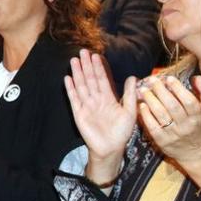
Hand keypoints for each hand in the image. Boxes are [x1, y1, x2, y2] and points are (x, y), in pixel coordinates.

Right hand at [64, 51, 136, 183]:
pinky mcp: (79, 113)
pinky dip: (70, 89)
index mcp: (108, 98)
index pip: (102, 79)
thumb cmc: (121, 132)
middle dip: (86, 66)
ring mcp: (87, 105)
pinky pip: (74, 99)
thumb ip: (129, 95)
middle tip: (82, 52)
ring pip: (81, 86)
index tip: (95, 55)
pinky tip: (67, 78)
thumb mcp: (130, 112)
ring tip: (74, 61)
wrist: (111, 149)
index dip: (98, 67)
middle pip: (89, 79)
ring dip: (77, 73)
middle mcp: (96, 99)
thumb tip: (132, 77)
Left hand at [135, 73, 200, 164]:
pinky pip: (152, 127)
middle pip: (172, 106)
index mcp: (198, 117)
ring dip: (150, 100)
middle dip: (160, 91)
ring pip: (161, 115)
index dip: (178, 88)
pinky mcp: (162, 141)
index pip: (189, 101)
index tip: (168, 78)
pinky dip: (146, 115)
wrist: (196, 153)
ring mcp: (173, 134)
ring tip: (143, 90)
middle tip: (152, 80)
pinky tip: (141, 105)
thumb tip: (197, 77)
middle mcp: (186, 126)